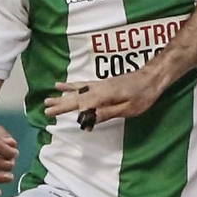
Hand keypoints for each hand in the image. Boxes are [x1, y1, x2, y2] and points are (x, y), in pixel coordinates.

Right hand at [42, 68, 165, 129]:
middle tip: (45, 109)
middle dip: (60, 104)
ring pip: (76, 91)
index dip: (68, 111)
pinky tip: (63, 85)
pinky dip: (71, 86)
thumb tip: (89, 118)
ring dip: (62, 96)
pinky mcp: (103, 84)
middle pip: (75, 97)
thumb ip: (108, 113)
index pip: (81, 105)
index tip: (56, 117)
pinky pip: (82, 85)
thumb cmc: (143, 95)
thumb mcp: (128, 109)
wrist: (152, 77)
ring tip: (47, 100)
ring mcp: (99, 85)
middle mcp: (98, 88)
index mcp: (103, 96)